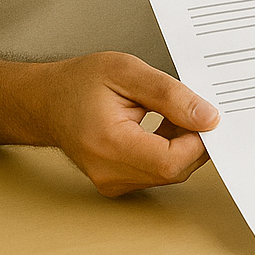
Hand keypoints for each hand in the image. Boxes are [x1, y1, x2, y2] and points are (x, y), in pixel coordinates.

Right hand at [36, 51, 219, 196]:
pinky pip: (157, 173)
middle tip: (189, 107)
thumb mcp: (128, 72)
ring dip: (181, 145)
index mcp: (109, 144)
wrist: (45, 101)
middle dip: (193, 140)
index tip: (206, 113)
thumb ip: (170, 95)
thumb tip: (208, 118)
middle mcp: (109, 172)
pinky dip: (169, 150)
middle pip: (174, 171)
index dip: (198, 140)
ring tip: (168, 112)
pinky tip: (161, 126)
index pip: (171, 162)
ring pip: (169, 173)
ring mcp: (112, 182)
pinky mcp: (118, 182)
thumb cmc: (79, 83)